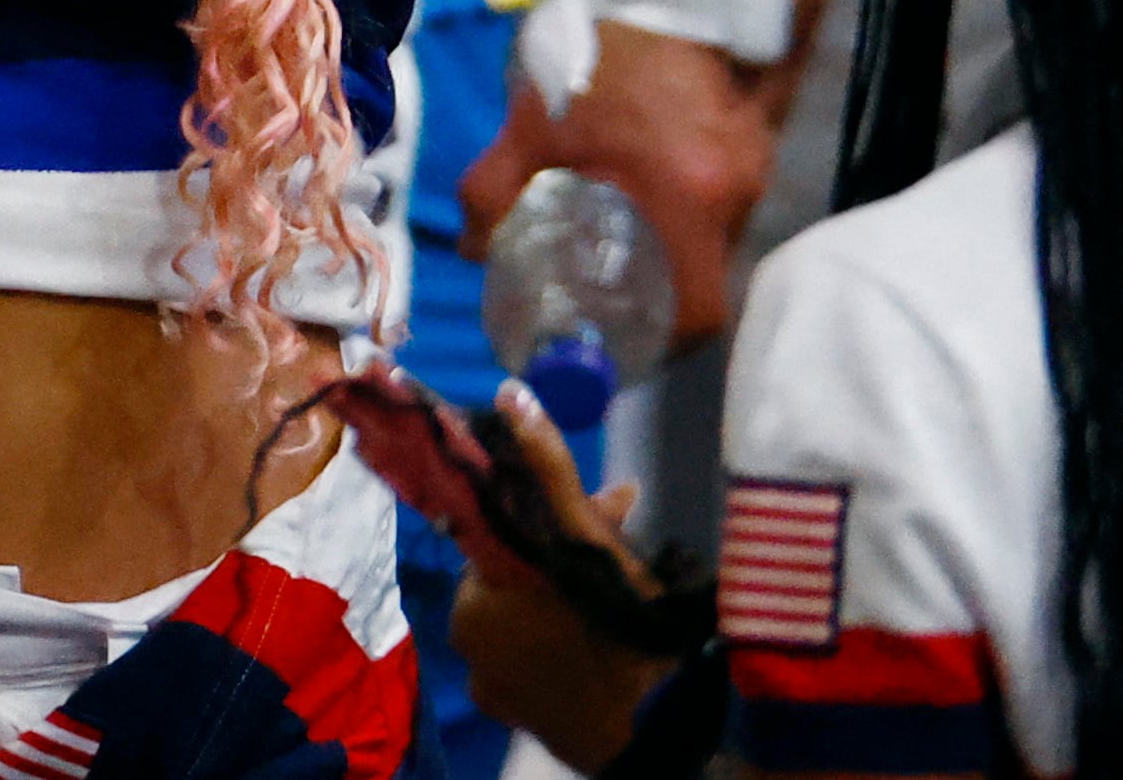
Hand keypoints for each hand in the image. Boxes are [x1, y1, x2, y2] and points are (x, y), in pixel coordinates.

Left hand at [447, 379, 665, 770]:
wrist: (653, 729)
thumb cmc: (619, 627)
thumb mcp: (587, 538)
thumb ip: (546, 466)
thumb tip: (508, 393)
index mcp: (472, 598)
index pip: (499, 536)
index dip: (547, 516)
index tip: (602, 507)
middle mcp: (469, 645)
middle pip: (517, 577)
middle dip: (563, 552)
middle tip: (623, 540)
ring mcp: (495, 689)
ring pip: (530, 618)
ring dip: (569, 594)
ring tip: (626, 587)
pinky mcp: (523, 721)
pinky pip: (538, 663)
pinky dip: (566, 642)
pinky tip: (610, 635)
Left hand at [456, 23, 773, 349]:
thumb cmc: (597, 54)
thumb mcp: (532, 124)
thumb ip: (494, 193)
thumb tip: (475, 254)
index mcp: (688, 196)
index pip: (699, 311)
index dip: (664, 344)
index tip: (625, 347)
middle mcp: (734, 192)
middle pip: (706, 279)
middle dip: (658, 300)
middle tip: (610, 301)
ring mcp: (754, 165)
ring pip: (714, 241)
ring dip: (671, 252)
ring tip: (622, 248)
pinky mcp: (756, 141)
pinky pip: (722, 202)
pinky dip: (684, 213)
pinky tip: (646, 196)